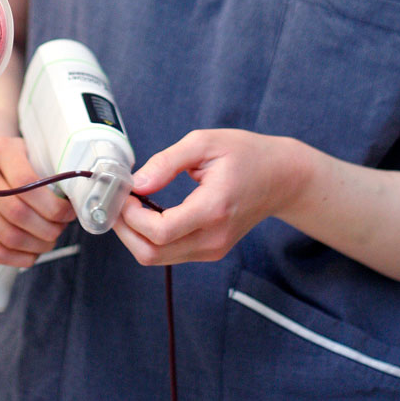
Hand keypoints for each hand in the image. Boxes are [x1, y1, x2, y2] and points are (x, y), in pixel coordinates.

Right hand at [0, 135, 74, 267]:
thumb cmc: (17, 161)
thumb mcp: (32, 153)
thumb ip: (51, 171)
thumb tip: (80, 200)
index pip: (27, 183)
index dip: (53, 205)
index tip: (69, 213)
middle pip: (18, 213)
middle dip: (47, 228)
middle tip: (60, 229)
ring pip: (8, 236)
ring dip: (36, 245)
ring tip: (49, 240)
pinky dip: (19, 258)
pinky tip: (33, 254)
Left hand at [115, 128, 299, 265]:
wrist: (281, 177)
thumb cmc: (245, 154)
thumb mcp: (204, 142)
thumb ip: (167, 161)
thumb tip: (137, 182)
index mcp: (213, 208)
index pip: (160, 232)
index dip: (131, 216)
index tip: (124, 192)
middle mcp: (213, 237)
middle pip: (152, 253)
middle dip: (125, 229)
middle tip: (118, 201)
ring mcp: (213, 249)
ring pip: (157, 258)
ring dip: (134, 235)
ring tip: (129, 204)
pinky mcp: (210, 250)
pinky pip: (170, 253)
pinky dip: (150, 237)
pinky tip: (148, 212)